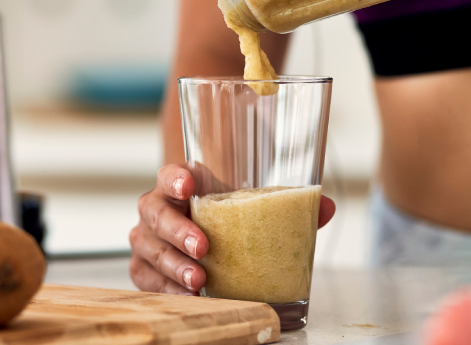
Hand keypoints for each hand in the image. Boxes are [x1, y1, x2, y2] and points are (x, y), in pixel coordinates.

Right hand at [129, 164, 337, 294]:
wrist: (202, 235)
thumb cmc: (224, 217)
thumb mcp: (251, 207)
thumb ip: (286, 205)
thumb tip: (325, 207)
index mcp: (180, 185)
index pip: (168, 174)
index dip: (175, 178)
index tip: (189, 185)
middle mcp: (157, 209)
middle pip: (155, 213)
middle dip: (178, 231)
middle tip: (204, 247)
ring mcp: (147, 239)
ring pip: (149, 249)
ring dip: (174, 266)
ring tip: (199, 280)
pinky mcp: (145, 268)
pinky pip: (147, 279)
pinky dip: (166, 288)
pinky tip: (188, 296)